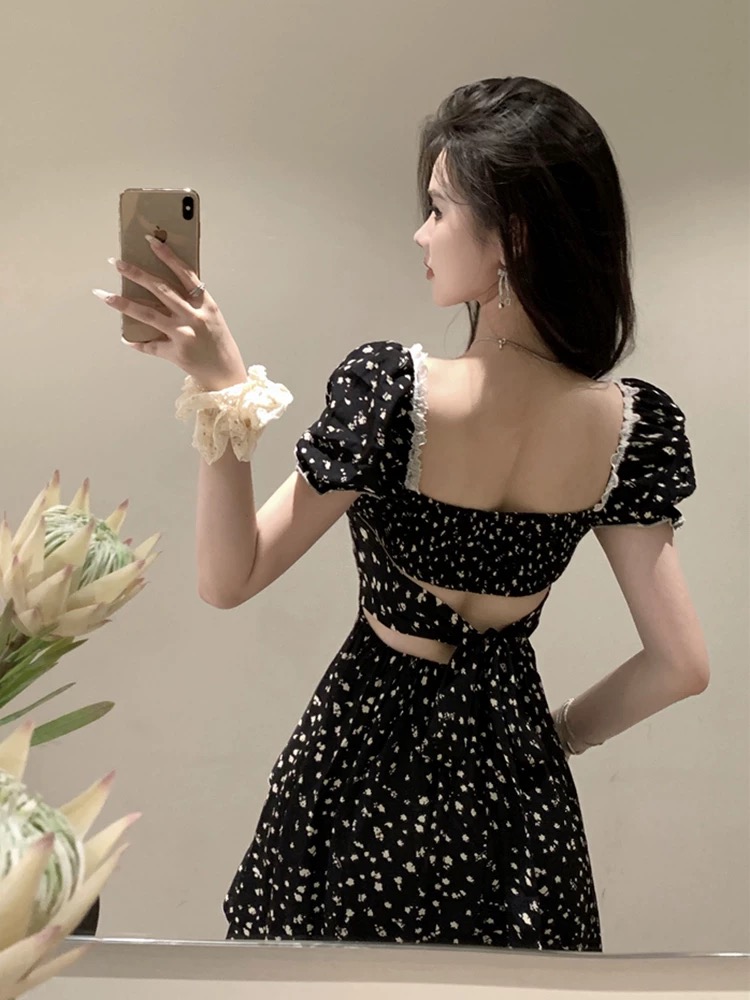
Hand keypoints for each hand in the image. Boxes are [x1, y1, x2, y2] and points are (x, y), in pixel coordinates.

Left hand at [93, 237, 247, 389]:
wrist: (227, 375)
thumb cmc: (219, 344)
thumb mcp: (211, 317)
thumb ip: (191, 302)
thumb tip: (159, 288)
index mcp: (206, 304)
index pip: (185, 273)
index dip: (167, 256)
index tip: (150, 241)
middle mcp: (195, 317)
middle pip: (161, 290)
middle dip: (136, 274)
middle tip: (116, 263)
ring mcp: (185, 335)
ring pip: (149, 315)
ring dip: (124, 303)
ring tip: (105, 295)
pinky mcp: (176, 353)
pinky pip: (151, 345)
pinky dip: (136, 341)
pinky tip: (125, 337)